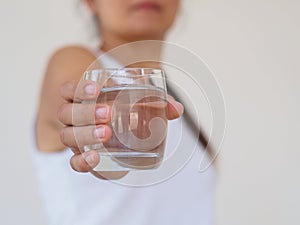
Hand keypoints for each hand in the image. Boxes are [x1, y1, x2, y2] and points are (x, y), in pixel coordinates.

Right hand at [58, 80, 183, 177]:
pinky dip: (81, 162)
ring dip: (86, 134)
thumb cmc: (118, 110)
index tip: (97, 89)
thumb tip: (177, 109)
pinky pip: (73, 162)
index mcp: (80, 98)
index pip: (68, 90)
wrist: (108, 129)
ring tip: (107, 133)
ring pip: (68, 136)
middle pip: (67, 113)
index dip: (77, 88)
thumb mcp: (132, 102)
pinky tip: (95, 159)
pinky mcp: (81, 156)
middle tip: (108, 114)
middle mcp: (72, 117)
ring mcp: (74, 138)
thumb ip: (155, 104)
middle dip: (86, 113)